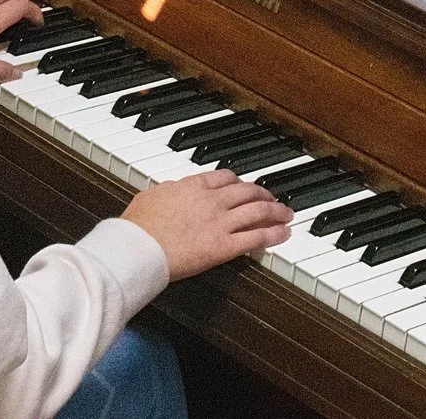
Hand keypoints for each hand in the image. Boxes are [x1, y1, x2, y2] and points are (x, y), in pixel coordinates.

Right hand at [121, 170, 292, 280]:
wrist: (140, 248)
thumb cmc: (138, 226)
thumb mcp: (150, 196)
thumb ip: (167, 192)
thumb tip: (170, 191)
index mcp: (192, 186)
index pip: (224, 176)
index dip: (239, 181)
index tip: (244, 185)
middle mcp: (211, 200)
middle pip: (247, 191)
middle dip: (264, 193)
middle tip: (273, 198)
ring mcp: (220, 223)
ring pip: (258, 211)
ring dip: (276, 211)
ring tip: (286, 214)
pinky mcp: (225, 247)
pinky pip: (257, 237)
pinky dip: (274, 234)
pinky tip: (284, 234)